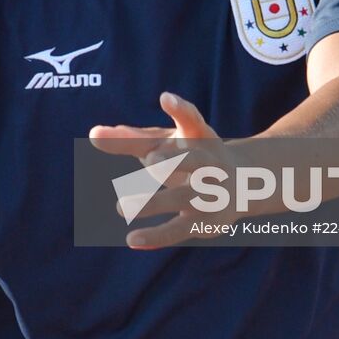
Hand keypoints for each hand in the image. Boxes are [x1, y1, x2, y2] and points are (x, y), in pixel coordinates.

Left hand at [89, 92, 238, 249]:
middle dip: (172, 161)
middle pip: (191, 161)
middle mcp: (209, 163)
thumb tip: (93, 134)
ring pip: (182, 198)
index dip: (180, 109)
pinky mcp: (205, 220)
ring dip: (153, 202)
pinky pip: (179, 230)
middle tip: (150, 160)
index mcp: (199, 137)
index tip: (166, 98)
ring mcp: (210, 193)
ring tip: (120, 207)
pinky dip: (156, 236)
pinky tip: (131, 240)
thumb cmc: (190, 155)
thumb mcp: (165, 142)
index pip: (192, 118)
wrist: (244, 184)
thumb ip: (131, 139)